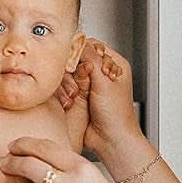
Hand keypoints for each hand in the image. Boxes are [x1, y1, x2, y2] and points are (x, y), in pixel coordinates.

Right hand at [76, 41, 137, 160]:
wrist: (111, 140)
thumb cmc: (117, 115)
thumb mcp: (105, 83)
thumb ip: (91, 60)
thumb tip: (80, 41)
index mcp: (114, 65)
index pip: (93, 46)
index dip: (82, 52)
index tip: (77, 61)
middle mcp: (101, 73)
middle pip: (78, 59)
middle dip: (74, 71)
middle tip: (78, 83)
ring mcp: (89, 85)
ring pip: (69, 73)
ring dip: (69, 84)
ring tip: (74, 96)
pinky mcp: (78, 96)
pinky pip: (64, 86)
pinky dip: (64, 93)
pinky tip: (69, 101)